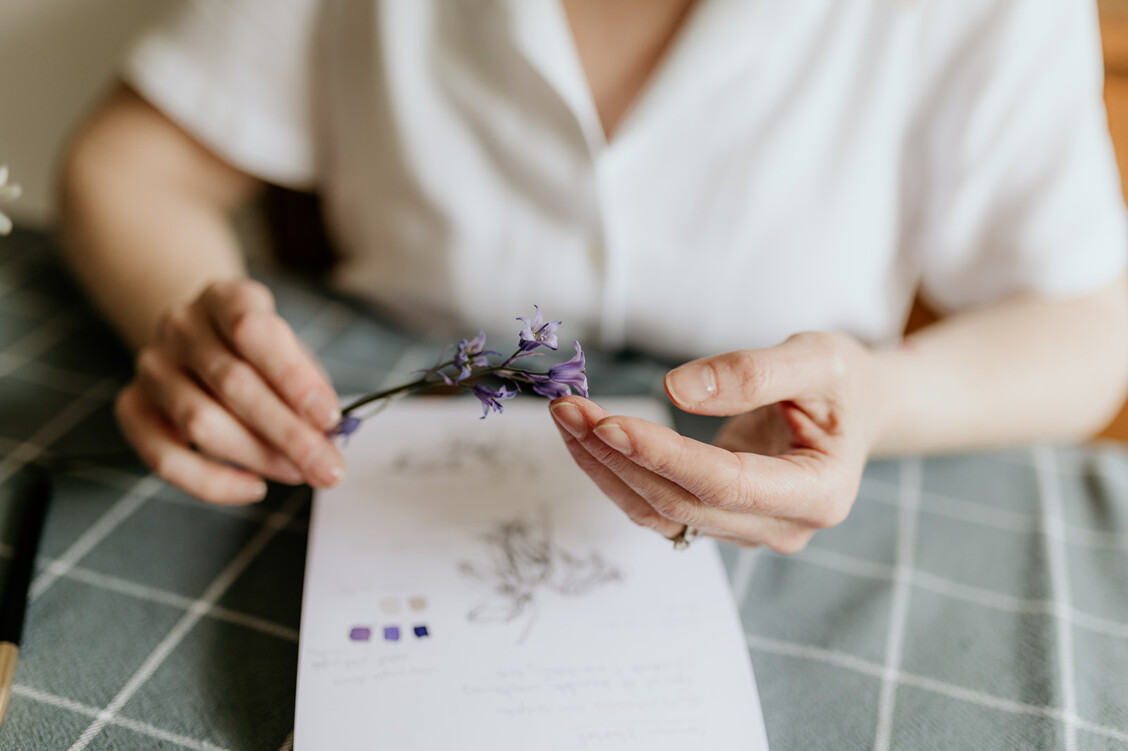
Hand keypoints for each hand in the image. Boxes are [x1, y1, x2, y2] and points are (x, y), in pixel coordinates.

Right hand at [115, 279, 344, 503]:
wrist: (198, 339)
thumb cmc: (258, 352)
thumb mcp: (289, 350)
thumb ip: (308, 386)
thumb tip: (327, 436)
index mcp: (225, 298)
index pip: (254, 332)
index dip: (294, 379)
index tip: (331, 418)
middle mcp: (181, 327)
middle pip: (232, 384)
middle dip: (289, 434)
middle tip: (328, 468)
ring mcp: (152, 366)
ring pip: (200, 423)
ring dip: (258, 457)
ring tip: (299, 473)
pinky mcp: (132, 406)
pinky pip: (164, 457)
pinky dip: (212, 482)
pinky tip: (254, 486)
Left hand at [548, 332, 891, 552]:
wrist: (856, 410)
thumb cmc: (844, 383)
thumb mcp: (818, 358)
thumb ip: (755, 372)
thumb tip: (676, 389)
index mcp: (818, 493)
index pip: (725, 483)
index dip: (662, 456)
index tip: (608, 422)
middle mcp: (781, 527)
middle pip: (681, 503)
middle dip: (618, 455)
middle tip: (568, 407)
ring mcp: (746, 531)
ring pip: (659, 512)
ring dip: (604, 467)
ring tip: (565, 417)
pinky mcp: (717, 521)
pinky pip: (655, 507)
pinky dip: (615, 472)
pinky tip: (584, 437)